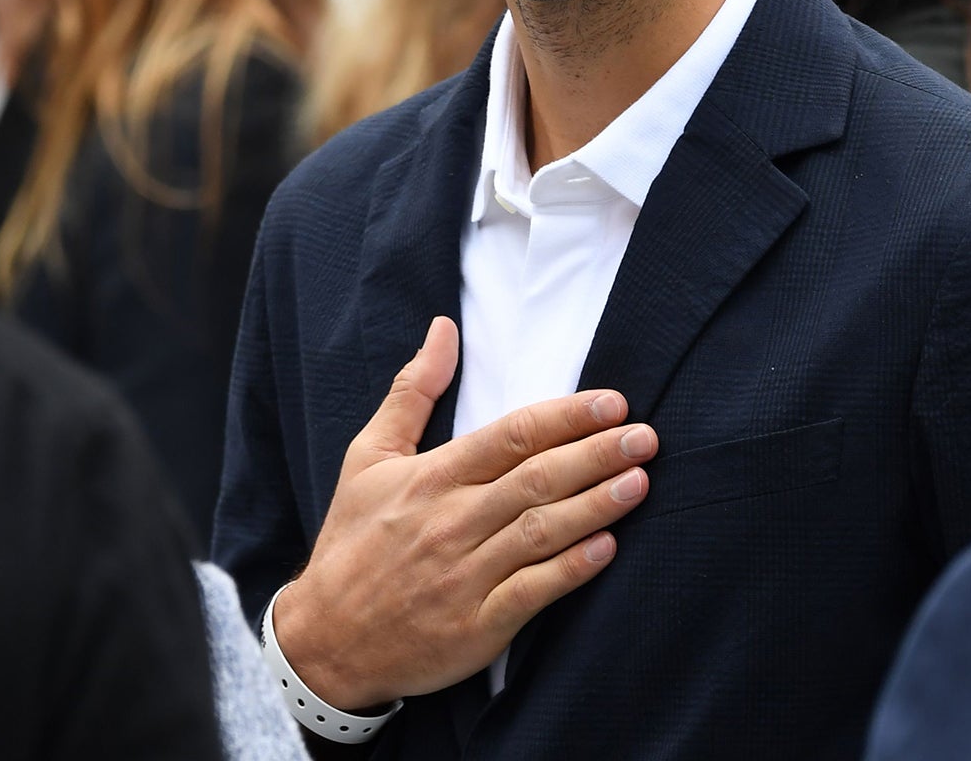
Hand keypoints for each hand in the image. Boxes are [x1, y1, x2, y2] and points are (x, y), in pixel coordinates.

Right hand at [272, 315, 655, 710]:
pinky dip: (571, 569)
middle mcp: (452, 522)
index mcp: (432, 478)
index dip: (565, 418)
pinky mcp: (477, 626)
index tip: (612, 403)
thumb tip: (444, 329)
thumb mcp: (368, 457)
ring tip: (640, 481)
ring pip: (541, 531)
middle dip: (596, 453)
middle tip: (645, 436)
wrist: (325, 642)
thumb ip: (412, 391)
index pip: (510, 437)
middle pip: (536, 479)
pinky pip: (532, 593)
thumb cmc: (352, 542)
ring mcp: (465, 576)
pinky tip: (607, 548)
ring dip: (596, 505)